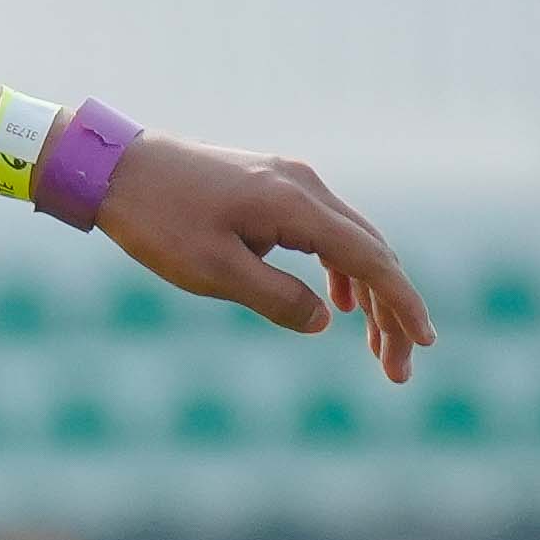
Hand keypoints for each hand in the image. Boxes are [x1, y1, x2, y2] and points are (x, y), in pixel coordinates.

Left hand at [94, 137, 429, 383]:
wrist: (115, 169)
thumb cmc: (157, 222)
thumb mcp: (213, 272)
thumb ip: (276, 298)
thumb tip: (326, 322)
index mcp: (296, 205)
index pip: (370, 259)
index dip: (403, 303)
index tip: (424, 342)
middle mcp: (305, 186)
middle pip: (372, 252)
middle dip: (392, 311)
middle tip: (398, 370)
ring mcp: (291, 183)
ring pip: (351, 242)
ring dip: (369, 295)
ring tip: (376, 348)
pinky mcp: (273, 188)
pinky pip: (325, 233)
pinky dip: (341, 271)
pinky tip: (340, 305)